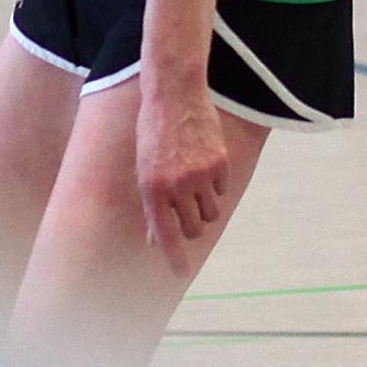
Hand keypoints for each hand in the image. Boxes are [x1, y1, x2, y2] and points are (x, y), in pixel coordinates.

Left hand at [136, 80, 230, 271]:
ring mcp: (200, 175)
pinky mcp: (220, 164)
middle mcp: (176, 185)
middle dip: (191, 224)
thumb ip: (151, 205)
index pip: (164, 233)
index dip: (173, 256)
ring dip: (204, 204)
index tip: (179, 272)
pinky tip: (203, 160)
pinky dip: (216, 183)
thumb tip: (154, 240)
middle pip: (194, 228)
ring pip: (211, 212)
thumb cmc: (153, 132)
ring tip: (192, 178)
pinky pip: (222, 190)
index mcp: (151, 187)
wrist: (174, 94)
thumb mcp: (144, 168)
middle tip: (186, 207)